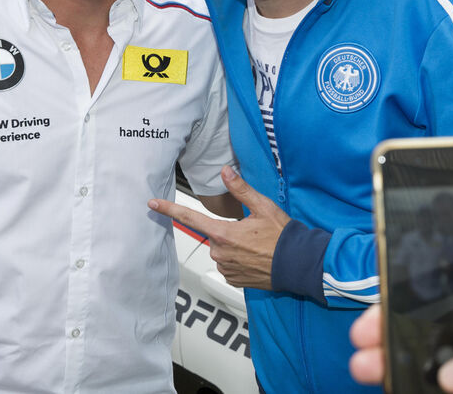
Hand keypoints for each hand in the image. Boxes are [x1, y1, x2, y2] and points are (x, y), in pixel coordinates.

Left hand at [149, 166, 290, 288]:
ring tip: (256, 246)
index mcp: (224, 233)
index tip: (153, 204)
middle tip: (251, 231)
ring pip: (221, 251)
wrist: (298, 265)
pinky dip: (239, 260)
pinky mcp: (234, 280)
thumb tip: (225, 172)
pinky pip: (229, 265)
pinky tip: (255, 258)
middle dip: (227, 230)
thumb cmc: (282, 236)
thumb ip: (240, 189)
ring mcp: (226, 268)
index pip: (190, 219)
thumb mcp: (263, 207)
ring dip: (234, 246)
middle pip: (214, 235)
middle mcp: (221, 253)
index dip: (169, 210)